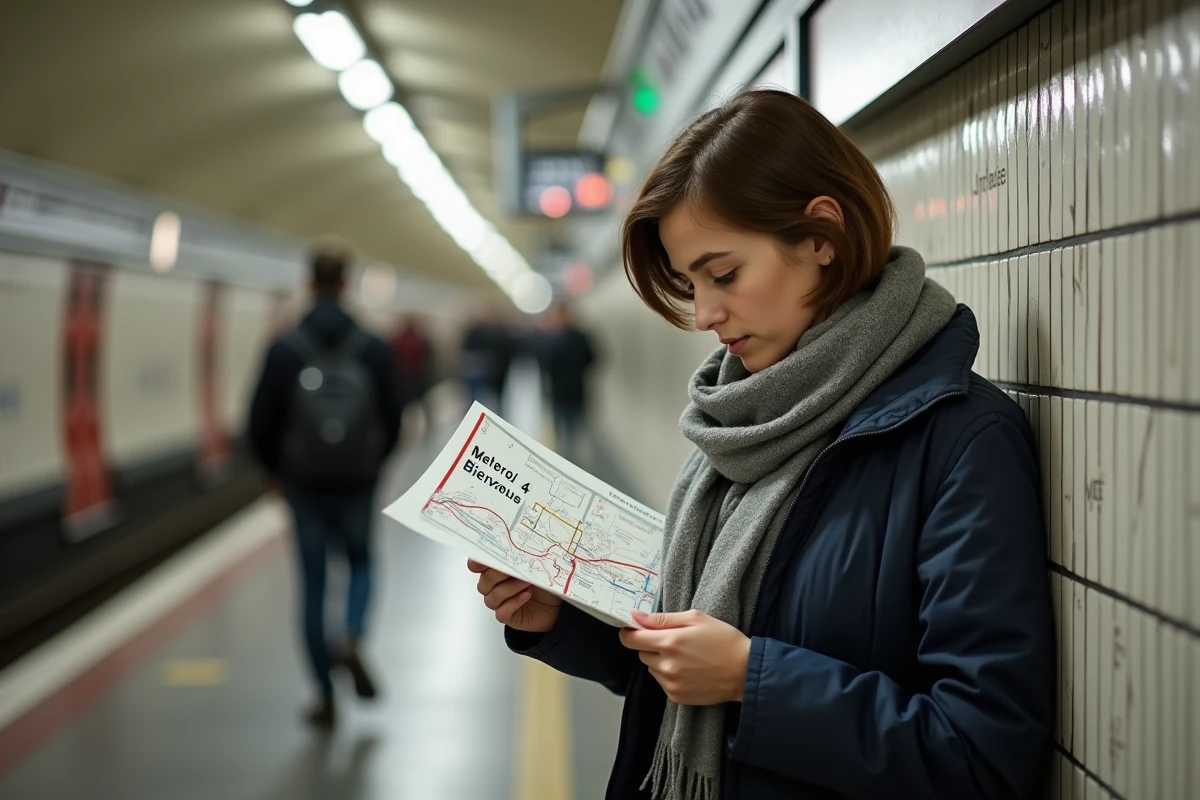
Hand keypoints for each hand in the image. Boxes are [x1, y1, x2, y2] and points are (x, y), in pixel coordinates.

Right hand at [467, 559, 561, 631]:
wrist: (555, 604)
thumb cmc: (543, 582)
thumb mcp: (535, 564)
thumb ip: (522, 556)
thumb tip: (517, 548)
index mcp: (496, 569)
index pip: (477, 565)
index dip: (478, 562)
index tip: (488, 556)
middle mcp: (494, 586)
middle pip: (484, 581)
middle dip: (498, 574)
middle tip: (515, 569)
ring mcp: (499, 602)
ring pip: (492, 597)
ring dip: (510, 588)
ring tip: (527, 582)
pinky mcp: (506, 616)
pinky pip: (501, 612)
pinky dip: (513, 603)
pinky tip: (526, 595)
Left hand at [619, 609, 750, 705]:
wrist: (745, 671)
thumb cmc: (724, 639)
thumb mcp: (696, 619)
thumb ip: (662, 618)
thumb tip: (636, 616)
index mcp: (669, 642)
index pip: (631, 639)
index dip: (629, 632)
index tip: (635, 630)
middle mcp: (667, 665)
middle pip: (641, 653)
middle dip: (651, 646)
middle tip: (674, 641)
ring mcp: (671, 683)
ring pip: (651, 668)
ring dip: (660, 661)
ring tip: (685, 657)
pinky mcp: (677, 697)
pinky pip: (662, 682)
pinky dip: (670, 676)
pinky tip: (689, 670)